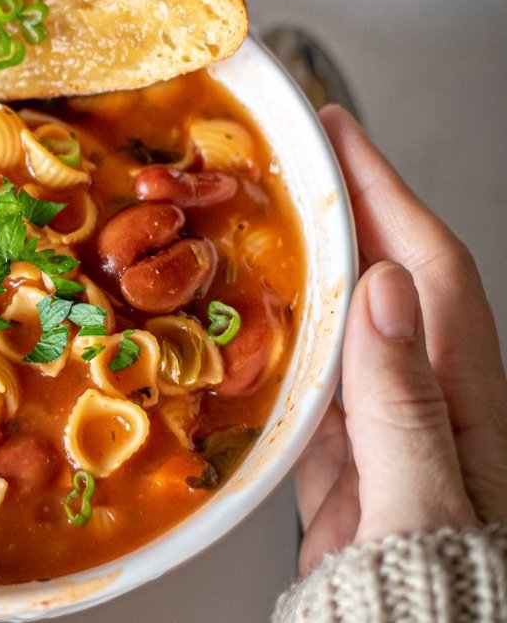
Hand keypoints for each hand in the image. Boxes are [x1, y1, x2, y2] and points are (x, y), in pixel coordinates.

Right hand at [295, 105, 506, 574]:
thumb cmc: (436, 592)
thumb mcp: (423, 499)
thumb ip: (402, 403)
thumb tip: (382, 293)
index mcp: (464, 400)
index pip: (425, 267)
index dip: (384, 192)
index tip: (342, 135)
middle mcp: (426, 402)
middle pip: (384, 281)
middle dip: (346, 212)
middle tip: (294, 162)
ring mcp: (383, 432)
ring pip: (342, 326)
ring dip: (307, 269)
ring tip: (261, 224)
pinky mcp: (346, 467)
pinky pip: (309, 387)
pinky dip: (280, 347)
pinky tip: (248, 330)